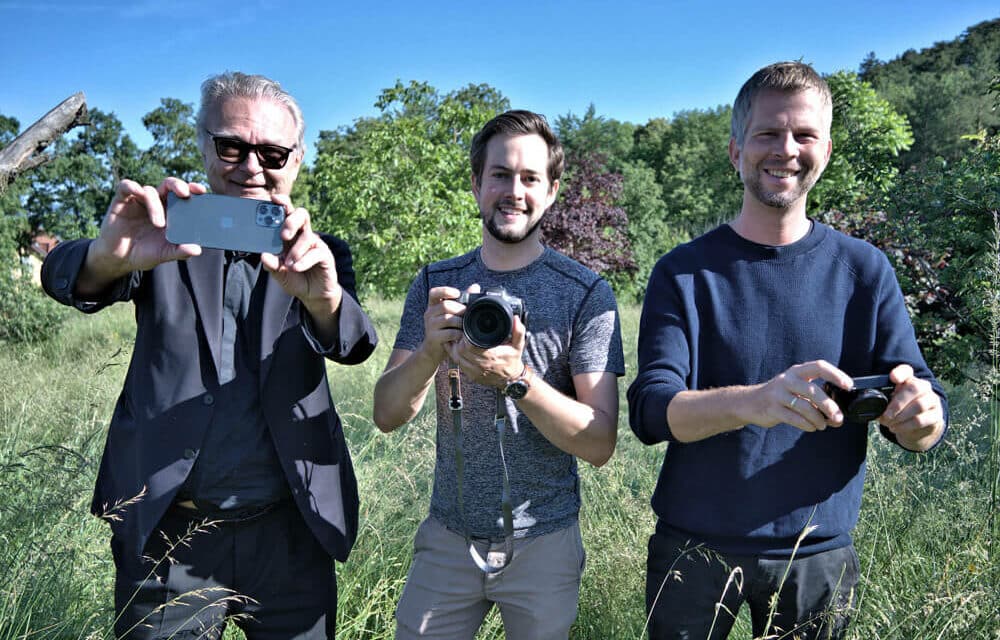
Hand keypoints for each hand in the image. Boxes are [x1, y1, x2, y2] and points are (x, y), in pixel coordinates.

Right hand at [89, 178, 205, 274]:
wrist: (119, 258)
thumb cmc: (145, 253)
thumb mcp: (164, 253)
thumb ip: (179, 251)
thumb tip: (197, 250)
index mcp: (171, 211)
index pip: (184, 195)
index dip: (193, 189)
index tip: (202, 191)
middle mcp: (157, 202)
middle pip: (169, 185)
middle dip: (178, 185)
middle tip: (185, 193)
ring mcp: (139, 200)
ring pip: (150, 191)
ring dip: (155, 205)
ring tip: (159, 224)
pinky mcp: (122, 200)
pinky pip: (127, 186)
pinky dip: (132, 186)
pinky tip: (137, 192)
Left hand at [260, 195, 341, 313]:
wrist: (313, 295)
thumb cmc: (296, 278)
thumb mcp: (279, 273)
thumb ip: (272, 265)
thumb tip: (264, 255)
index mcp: (290, 235)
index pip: (287, 214)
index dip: (282, 203)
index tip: (273, 199)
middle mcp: (303, 235)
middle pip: (302, 215)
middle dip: (291, 221)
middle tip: (283, 235)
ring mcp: (315, 244)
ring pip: (307, 236)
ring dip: (296, 251)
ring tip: (289, 265)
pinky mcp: (325, 255)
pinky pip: (316, 252)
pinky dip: (304, 260)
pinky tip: (296, 268)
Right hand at [417, 285, 466, 362]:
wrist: (434, 350)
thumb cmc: (445, 330)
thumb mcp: (452, 314)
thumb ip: (462, 301)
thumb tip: (475, 286)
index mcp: (433, 305)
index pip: (434, 293)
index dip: (445, 291)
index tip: (458, 294)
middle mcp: (429, 313)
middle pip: (445, 306)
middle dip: (459, 309)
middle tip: (467, 314)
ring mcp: (429, 326)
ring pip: (448, 319)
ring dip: (460, 322)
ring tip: (465, 326)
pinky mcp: (433, 337)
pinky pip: (449, 333)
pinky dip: (458, 334)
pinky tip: (461, 336)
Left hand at [447, 311, 526, 388]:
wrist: (511, 379)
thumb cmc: (512, 360)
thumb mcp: (518, 345)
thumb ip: (518, 331)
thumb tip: (515, 318)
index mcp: (491, 356)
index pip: (470, 345)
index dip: (466, 336)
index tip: (467, 329)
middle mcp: (481, 365)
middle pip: (461, 350)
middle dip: (459, 340)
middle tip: (461, 332)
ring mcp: (474, 371)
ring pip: (457, 357)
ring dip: (455, 347)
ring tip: (459, 339)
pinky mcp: (471, 375)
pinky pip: (458, 364)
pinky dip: (455, 355)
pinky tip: (457, 348)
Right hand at [753, 360, 852, 431]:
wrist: (749, 402)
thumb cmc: (780, 396)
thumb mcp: (796, 390)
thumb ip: (815, 400)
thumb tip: (838, 418)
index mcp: (796, 372)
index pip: (819, 366)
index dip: (836, 375)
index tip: (848, 386)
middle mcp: (787, 380)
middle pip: (812, 390)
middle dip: (828, 406)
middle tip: (837, 417)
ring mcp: (778, 394)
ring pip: (804, 406)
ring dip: (818, 419)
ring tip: (822, 425)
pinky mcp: (772, 409)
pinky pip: (794, 418)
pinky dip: (806, 424)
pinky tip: (811, 427)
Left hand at [879, 364, 944, 448]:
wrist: (920, 427)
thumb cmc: (901, 410)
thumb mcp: (891, 402)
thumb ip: (883, 399)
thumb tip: (870, 408)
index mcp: (909, 379)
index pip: (906, 370)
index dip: (900, 373)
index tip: (892, 378)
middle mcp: (923, 387)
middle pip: (914, 388)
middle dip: (898, 403)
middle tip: (886, 415)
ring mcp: (932, 400)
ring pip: (919, 405)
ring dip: (901, 416)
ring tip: (889, 424)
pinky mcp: (936, 416)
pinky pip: (921, 420)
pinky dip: (906, 425)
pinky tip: (896, 428)